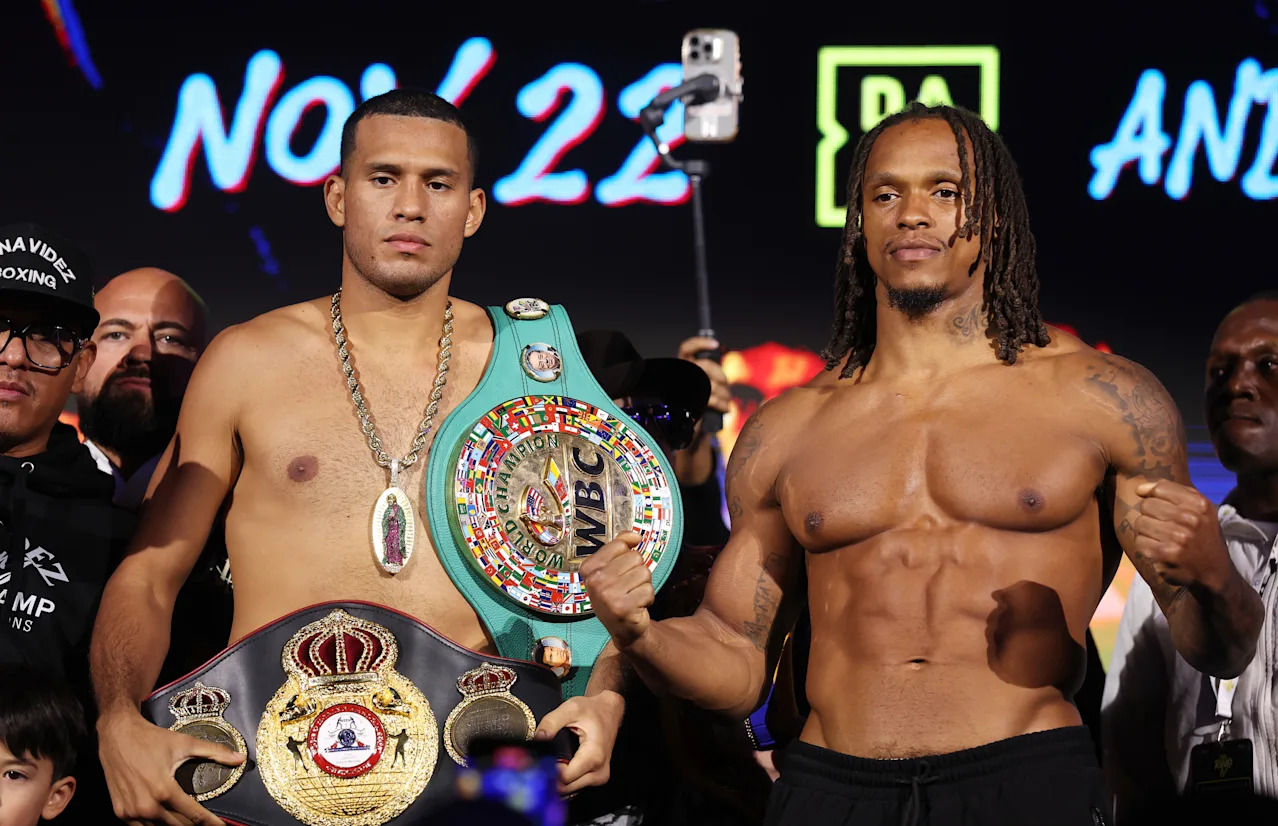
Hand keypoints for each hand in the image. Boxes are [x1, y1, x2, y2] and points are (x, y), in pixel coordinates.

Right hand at [98, 710, 243, 825]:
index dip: (211, 823)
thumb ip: (215, 753)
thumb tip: (239, 759)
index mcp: (165, 790)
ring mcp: (132, 812)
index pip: (194, 816)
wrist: (118, 735)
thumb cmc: (151, 739)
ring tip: (189, 823)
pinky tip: (165, 822)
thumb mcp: (185, 743)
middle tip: (207, 824)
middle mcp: (147, 805)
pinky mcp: (121, 812)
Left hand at [534, 690, 624, 794]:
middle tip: (539, 762)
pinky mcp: (597, 778)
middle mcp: (600, 771)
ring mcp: (599, 777)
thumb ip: (551, 722)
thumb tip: (537, 738)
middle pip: (566, 787)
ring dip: (557, 781)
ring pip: (570, 790)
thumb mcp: (571, 708)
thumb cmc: (593, 710)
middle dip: (551, 778)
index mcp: (594, 755)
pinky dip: (564, 781)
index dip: (550, 770)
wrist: (609, 711)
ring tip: (548, 763)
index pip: (565, 778)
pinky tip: (557, 768)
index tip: (541, 759)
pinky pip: (575, 787)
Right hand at [581, 532, 651, 648]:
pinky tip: (637, 606)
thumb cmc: (618, 594)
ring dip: (644, 585)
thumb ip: (620, 546)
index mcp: (589, 568)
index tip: (620, 572)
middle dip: (637, 571)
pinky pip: (648, 589)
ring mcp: (607, 595)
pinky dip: (647, 597)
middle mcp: (595, 581)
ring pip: (644, 572)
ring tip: (632, 596)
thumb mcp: (612, 568)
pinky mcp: (622, 608)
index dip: (626, 557)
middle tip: (628, 587)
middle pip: (635, 557)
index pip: (620, 544)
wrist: (623, 628)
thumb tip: (635, 536)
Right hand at [678, 336, 729, 415]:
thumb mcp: (703, 379)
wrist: (689, 419)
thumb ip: (708, 369)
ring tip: (728, 398)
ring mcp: (686, 387)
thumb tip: (720, 358)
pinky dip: (721, 403)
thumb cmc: (699, 396)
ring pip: (711, 384)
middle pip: (705, 366)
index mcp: (684, 365)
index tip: (716, 344)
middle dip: (720, 375)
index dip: (700, 343)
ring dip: (724, 392)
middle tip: (725, 383)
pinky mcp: (691, 401)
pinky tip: (726, 407)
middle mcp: (683, 373)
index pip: (686, 348)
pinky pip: (711, 399)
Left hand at [1133, 480, 1229, 589]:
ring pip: (1140, 523)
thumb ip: (1173, 492)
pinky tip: (1159, 550)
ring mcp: (1178, 537)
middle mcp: (1190, 519)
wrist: (1214, 571)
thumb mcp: (1199, 510)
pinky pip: (1139, 541)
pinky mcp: (1166, 554)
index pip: (1160, 488)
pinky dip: (1145, 546)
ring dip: (1146, 532)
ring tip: (1161, 538)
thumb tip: (1140, 488)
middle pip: (1146, 505)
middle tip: (1162, 526)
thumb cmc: (1202, 535)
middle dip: (1150, 515)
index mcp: (1199, 504)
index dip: (1151, 495)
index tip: (1154, 503)